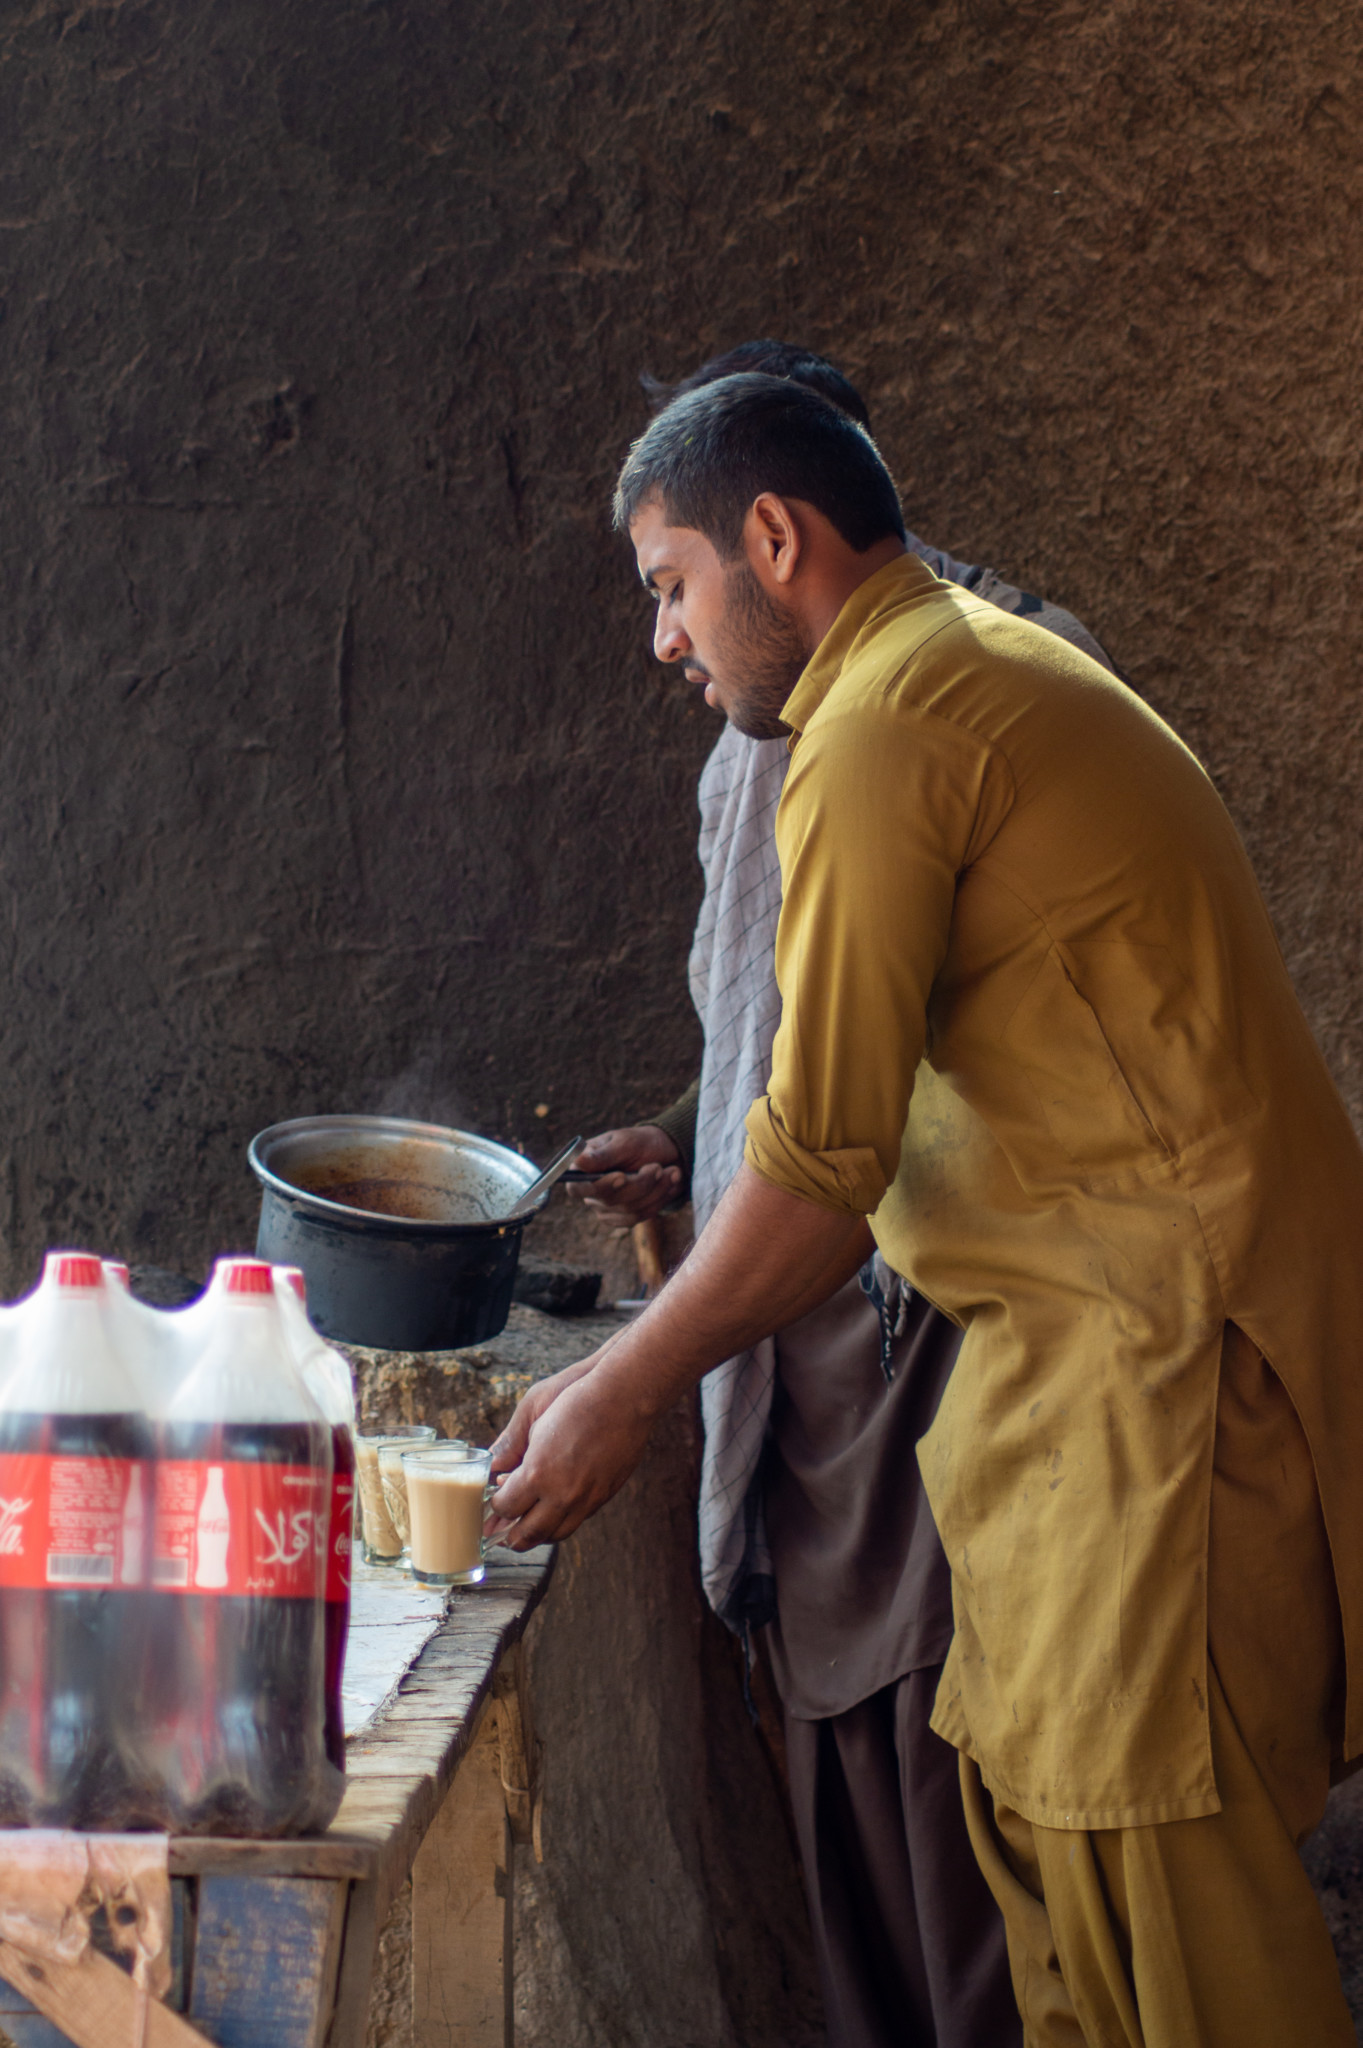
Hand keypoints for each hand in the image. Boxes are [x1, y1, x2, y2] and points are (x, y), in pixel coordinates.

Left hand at [486, 1366, 653, 1546]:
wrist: (624, 1397)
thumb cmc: (576, 1400)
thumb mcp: (533, 1415)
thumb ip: (510, 1445)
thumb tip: (494, 1464)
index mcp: (538, 1473)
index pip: (506, 1507)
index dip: (496, 1505)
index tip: (494, 1499)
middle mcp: (562, 1494)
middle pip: (529, 1534)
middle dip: (511, 1536)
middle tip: (500, 1533)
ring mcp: (586, 1498)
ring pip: (556, 1534)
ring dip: (538, 1535)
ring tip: (528, 1528)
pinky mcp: (604, 1495)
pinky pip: (579, 1520)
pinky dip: (562, 1521)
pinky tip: (556, 1509)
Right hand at [574, 1126, 682, 1225]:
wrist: (664, 1154)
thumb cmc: (639, 1143)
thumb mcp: (624, 1142)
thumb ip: (603, 1155)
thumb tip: (578, 1161)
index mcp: (582, 1169)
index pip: (576, 1188)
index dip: (598, 1186)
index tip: (622, 1176)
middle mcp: (590, 1192)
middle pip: (609, 1200)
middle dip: (639, 1184)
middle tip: (658, 1166)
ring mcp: (606, 1207)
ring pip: (628, 1210)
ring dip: (655, 1190)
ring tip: (672, 1171)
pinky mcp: (623, 1217)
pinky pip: (639, 1216)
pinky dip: (658, 1200)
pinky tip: (668, 1183)